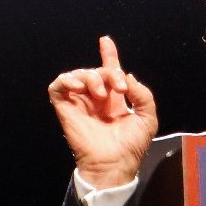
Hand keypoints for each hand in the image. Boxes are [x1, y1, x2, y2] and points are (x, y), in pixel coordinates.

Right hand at [48, 35, 158, 188]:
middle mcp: (96, 99)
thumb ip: (143, 94)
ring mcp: (80, 103)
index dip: (108, 55)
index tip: (106, 41)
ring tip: (101, 93)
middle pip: (97, 71)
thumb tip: (127, 76)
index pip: (109, 71)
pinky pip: (58, 86)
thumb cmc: (131, 146)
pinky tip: (79, 86)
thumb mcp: (147, 117)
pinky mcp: (65, 109)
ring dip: (92, 77)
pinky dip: (66, 80)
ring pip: (78, 75)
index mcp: (114, 100)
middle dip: (110, 72)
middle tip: (120, 88)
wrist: (115, 164)